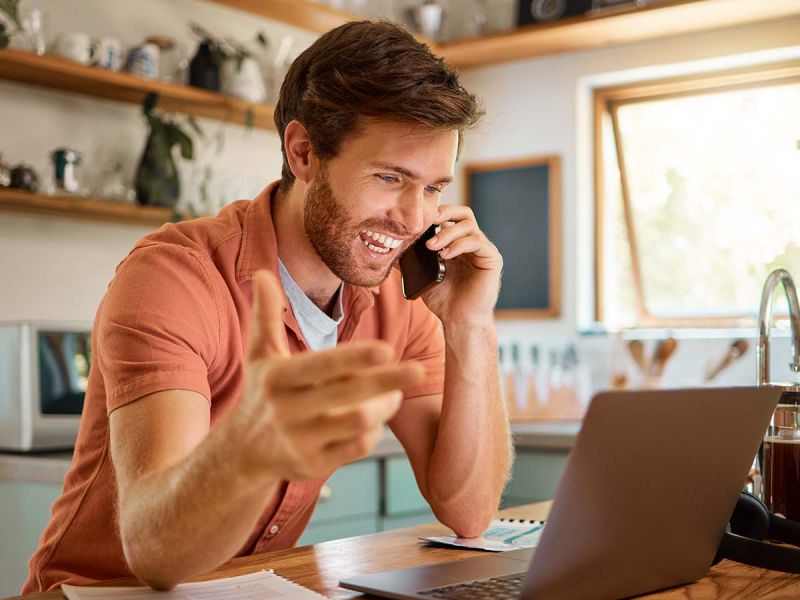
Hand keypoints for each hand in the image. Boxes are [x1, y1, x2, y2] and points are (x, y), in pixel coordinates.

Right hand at [230, 270, 424, 480]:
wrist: (240, 452)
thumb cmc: (261, 394)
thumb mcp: (259, 355)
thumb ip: (266, 315)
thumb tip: (262, 272)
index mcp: (277, 378)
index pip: (321, 366)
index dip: (355, 358)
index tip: (387, 349)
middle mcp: (286, 410)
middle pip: (348, 395)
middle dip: (388, 382)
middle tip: (418, 370)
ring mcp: (300, 440)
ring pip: (358, 423)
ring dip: (384, 407)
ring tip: (396, 393)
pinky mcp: (313, 465)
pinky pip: (356, 448)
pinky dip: (374, 432)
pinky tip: (377, 418)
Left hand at [419, 205, 501, 326]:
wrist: (459, 321)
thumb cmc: (444, 301)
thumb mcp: (422, 276)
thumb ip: (411, 261)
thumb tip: (391, 249)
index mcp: (456, 244)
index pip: (450, 217)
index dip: (437, 212)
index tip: (419, 218)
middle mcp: (471, 243)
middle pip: (463, 213)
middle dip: (445, 213)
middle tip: (428, 223)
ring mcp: (482, 250)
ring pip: (468, 226)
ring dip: (447, 233)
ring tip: (431, 247)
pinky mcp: (492, 259)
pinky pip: (477, 242)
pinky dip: (459, 244)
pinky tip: (445, 255)